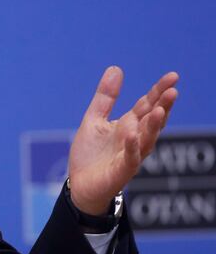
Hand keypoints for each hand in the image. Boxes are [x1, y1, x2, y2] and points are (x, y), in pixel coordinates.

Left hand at [68, 66, 178, 214]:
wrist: (79, 185)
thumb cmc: (90, 154)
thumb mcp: (94, 120)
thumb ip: (105, 97)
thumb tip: (116, 68)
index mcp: (129, 125)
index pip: (147, 105)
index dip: (159, 91)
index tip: (173, 76)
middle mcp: (134, 139)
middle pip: (152, 120)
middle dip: (163, 106)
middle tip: (173, 91)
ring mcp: (130, 155)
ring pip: (146, 139)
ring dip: (153, 125)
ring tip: (160, 110)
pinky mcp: (121, 171)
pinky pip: (129, 158)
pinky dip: (132, 146)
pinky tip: (133, 134)